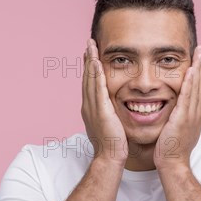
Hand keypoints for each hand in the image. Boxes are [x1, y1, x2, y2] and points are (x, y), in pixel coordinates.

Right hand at [81, 39, 127, 165]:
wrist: (110, 157)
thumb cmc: (113, 145)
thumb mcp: (110, 124)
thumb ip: (109, 114)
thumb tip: (113, 109)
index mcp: (91, 108)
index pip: (90, 84)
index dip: (90, 68)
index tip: (92, 54)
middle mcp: (88, 106)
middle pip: (87, 77)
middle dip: (88, 59)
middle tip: (89, 43)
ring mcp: (93, 108)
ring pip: (90, 80)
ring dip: (90, 61)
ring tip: (91, 46)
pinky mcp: (100, 111)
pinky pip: (97, 89)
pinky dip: (95, 75)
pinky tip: (96, 63)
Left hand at [154, 45, 200, 170]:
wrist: (173, 164)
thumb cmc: (171, 151)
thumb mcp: (177, 130)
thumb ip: (177, 118)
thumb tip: (174, 112)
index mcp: (195, 115)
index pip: (198, 90)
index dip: (198, 74)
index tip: (198, 60)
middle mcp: (197, 113)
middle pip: (200, 85)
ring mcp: (192, 116)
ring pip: (197, 88)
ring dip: (198, 69)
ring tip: (198, 53)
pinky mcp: (184, 119)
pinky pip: (188, 97)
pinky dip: (190, 83)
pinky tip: (190, 71)